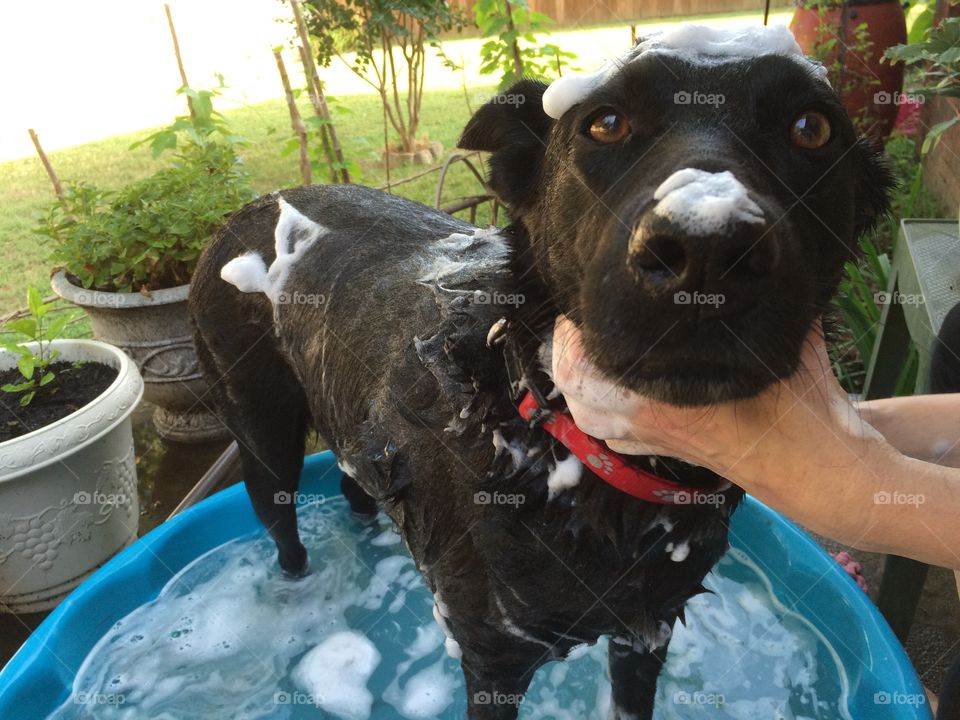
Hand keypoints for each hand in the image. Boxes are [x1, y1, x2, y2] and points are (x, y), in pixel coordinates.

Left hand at [551, 314, 876, 482]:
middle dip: (568, 351)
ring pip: (589, 417)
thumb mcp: (778, 340)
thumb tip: (745, 249)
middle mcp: (646, 422)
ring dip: (580, 382)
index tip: (587, 294)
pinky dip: (601, 411)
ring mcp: (653, 442)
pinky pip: (614, 436)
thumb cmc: (800, 404)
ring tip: (588, 345)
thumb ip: (754, 300)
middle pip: (575, 390)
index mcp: (661, 397)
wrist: (821, 467)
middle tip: (582, 316)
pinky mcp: (666, 451)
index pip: (585, 364)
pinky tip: (610, 386)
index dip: (574, 330)